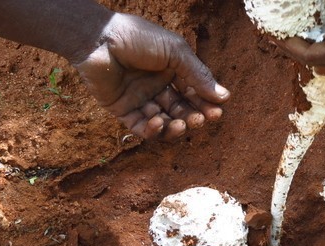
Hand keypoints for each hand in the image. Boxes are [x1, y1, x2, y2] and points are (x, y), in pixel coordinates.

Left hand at [74, 13, 229, 139]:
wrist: (99, 39)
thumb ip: (198, 75)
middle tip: (200, 120)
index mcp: (171, 70)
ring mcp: (140, 99)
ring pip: (163, 121)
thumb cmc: (137, 37)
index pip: (193, 92)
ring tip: (181, 124)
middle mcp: (157, 86)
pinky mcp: (122, 109)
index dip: (205, 104)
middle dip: (192, 117)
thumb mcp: (175, 52)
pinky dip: (152, 130)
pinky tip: (159, 122)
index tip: (216, 112)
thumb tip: (224, 96)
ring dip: (175, 126)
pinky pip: (141, 126)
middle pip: (180, 109)